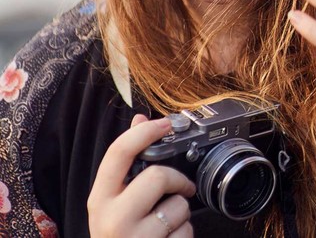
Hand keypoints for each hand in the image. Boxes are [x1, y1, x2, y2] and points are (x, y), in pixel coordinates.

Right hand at [88, 115, 195, 236]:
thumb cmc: (121, 236)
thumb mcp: (115, 202)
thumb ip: (127, 164)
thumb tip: (140, 119)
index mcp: (99, 200)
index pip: (117, 153)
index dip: (145, 131)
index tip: (166, 124)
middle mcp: (112, 219)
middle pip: (158, 176)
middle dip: (177, 181)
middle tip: (179, 190)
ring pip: (178, 206)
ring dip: (181, 214)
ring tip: (165, 226)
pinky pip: (187, 231)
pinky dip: (185, 234)